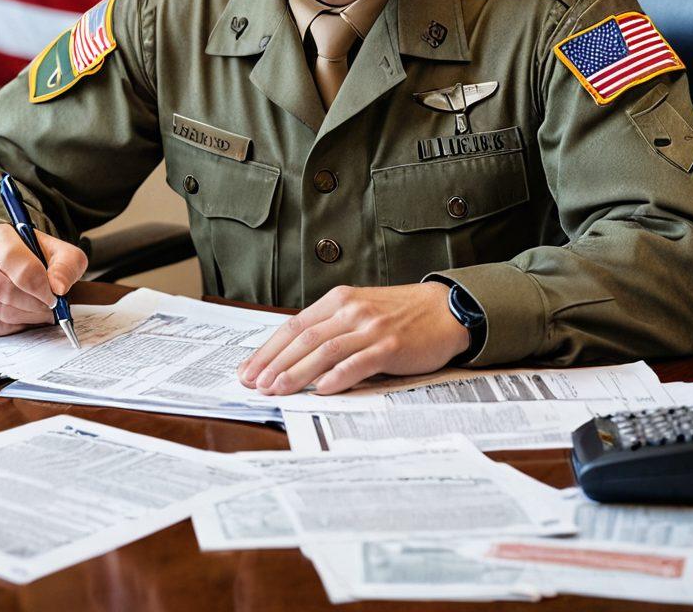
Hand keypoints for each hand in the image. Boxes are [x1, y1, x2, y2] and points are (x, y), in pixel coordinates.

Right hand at [0, 224, 86, 336]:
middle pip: (4, 290)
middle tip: (51, 308)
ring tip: (41, 312)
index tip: (54, 296)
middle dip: (34, 304)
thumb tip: (59, 287)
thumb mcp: (60, 253)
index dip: (37, 284)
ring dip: (27, 316)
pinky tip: (24, 316)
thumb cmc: (37, 258)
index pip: (13, 261)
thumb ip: (67, 265)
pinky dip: (14, 326)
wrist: (12, 265)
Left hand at [237, 282, 470, 395]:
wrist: (444, 310)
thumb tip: (294, 356)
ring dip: (296, 373)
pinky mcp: (390, 346)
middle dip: (273, 363)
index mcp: (338, 300)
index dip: (267, 349)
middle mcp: (350, 311)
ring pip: (324, 351)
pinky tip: (321, 390)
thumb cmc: (399, 314)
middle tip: (254, 384)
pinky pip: (358, 363)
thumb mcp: (359, 310)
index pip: (293, 326)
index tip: (248, 370)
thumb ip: (330, 327)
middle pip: (303, 339)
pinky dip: (337, 378)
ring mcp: (370, 328)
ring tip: (277, 390)